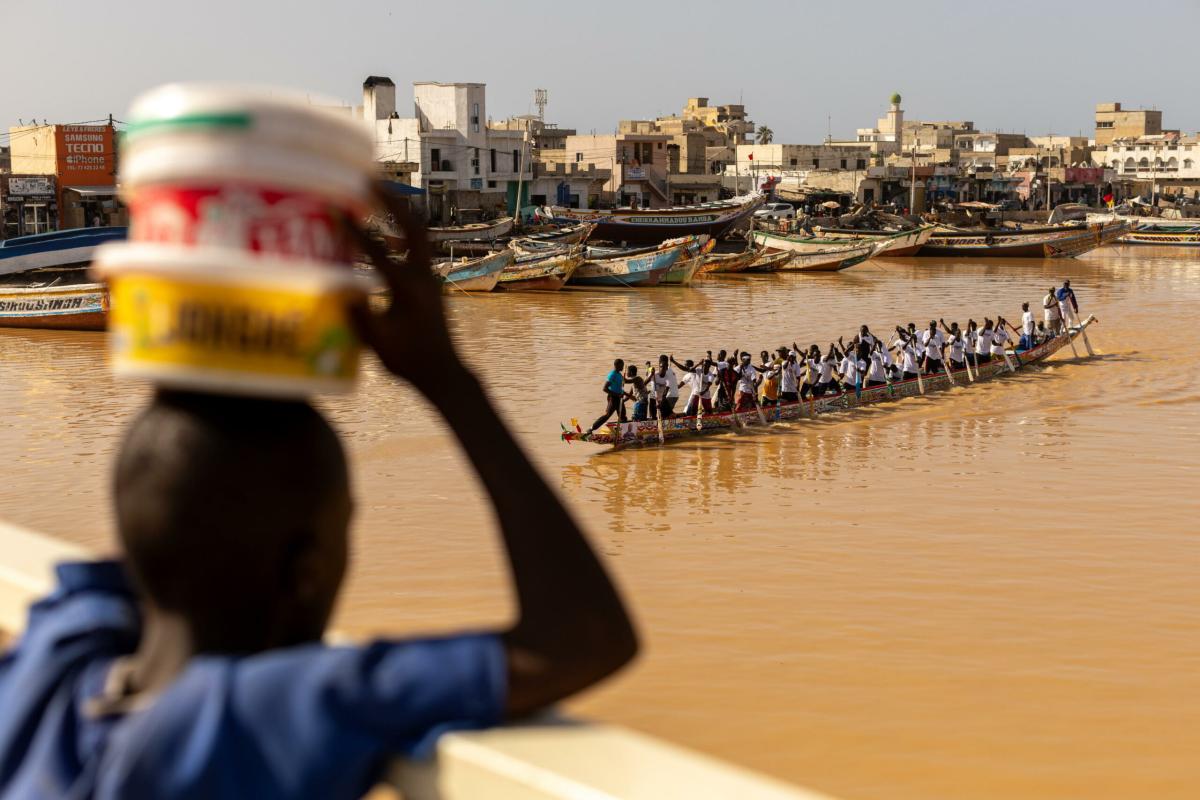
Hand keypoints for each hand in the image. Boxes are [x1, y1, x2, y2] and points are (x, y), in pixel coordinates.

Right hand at [347, 183, 458, 395]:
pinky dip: (404, 235)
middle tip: (370, 179)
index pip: (377, 250)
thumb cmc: (409, 361)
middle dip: (392, 201)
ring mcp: (431, 277)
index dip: (354, 229)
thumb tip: (337, 286)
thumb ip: (358, 313)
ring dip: (401, 213)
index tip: (335, 208)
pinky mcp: (431, 283)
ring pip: (419, 234)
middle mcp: (423, 275)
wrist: (443, 373)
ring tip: (379, 194)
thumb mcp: (377, 342)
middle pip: (412, 226)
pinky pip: (419, 249)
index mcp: (407, 287)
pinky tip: (390, 239)